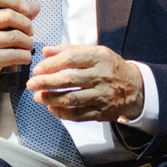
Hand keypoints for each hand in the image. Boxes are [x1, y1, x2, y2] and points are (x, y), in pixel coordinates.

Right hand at [0, 0, 38, 94]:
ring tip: (28, 46)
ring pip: (15, 36)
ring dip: (28, 42)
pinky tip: (24, 57)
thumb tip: (36, 5)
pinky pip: (15, 54)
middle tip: (30, 32)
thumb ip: (16, 14)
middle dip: (26, 24)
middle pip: (9, 15)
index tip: (26, 9)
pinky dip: (25, 56)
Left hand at [27, 45, 144, 122]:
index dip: (51, 65)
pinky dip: (62, 113)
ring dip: (51, 98)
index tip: (37, 69)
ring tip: (38, 97)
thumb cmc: (110, 67)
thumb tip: (46, 51)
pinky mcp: (102, 112)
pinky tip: (52, 108)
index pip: (71, 59)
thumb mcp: (95, 53)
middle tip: (31, 84)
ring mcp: (102, 95)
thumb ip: (70, 51)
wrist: (135, 88)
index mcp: (100, 57)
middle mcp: (102, 76)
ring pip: (72, 99)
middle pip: (69, 80)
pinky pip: (78, 115)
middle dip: (46, 82)